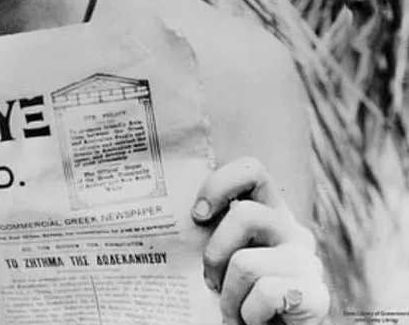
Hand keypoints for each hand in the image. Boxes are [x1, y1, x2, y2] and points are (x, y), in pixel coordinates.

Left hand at [192, 157, 328, 324]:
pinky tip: (255, 320)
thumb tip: (165, 210)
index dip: (219, 184)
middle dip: (215, 253)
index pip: (252, 171)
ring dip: (228, 296)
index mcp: (268, 212)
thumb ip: (208, 230)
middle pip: (245, 215)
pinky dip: (248, 313)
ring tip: (233, 309)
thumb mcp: (218, 255)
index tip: (198, 216)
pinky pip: (266, 294)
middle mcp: (292, 230)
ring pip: (246, 263)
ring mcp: (307, 262)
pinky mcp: (317, 296)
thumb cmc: (233, 294)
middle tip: (211, 280)